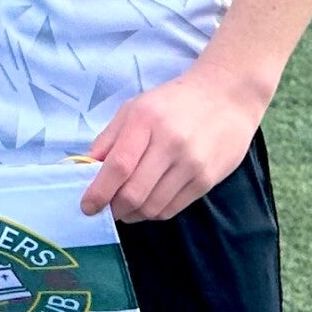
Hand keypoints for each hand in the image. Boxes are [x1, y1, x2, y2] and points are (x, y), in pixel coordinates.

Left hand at [80, 61, 270, 221]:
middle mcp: (169, 144)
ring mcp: (192, 164)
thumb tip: (86, 167)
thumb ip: (109, 138)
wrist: (226, 97)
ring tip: (125, 209)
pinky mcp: (207, 180)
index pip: (118, 165)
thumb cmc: (173, 101)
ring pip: (154, 206)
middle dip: (114, 208)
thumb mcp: (134, 108)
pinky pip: (174, 208)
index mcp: (145, 121)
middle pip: (135, 192)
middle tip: (106, 210)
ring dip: (133, 214)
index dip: (99, 191)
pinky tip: (146, 206)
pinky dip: (154, 213)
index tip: (87, 206)